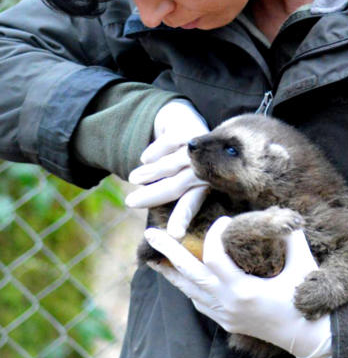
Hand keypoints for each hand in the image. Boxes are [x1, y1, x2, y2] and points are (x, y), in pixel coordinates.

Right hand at [126, 99, 209, 237]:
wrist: (183, 122)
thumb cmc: (179, 160)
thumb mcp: (177, 179)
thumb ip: (169, 196)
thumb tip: (151, 233)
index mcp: (206, 183)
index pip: (194, 202)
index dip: (183, 218)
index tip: (174, 236)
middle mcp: (206, 166)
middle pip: (181, 184)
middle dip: (155, 195)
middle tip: (130, 203)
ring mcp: (199, 147)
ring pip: (173, 164)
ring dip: (151, 173)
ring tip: (133, 180)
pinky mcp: (189, 128)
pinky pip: (170, 142)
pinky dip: (156, 152)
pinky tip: (145, 159)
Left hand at [144, 217, 331, 357]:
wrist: (307, 337)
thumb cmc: (305, 298)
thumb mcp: (303, 263)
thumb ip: (291, 236)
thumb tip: (281, 214)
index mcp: (243, 290)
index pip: (214, 257)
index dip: (214, 235)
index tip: (223, 220)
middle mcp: (227, 304)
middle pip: (189, 275)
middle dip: (168, 253)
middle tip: (150, 233)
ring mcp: (224, 315)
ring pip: (188, 291)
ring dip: (171, 272)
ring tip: (153, 256)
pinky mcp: (226, 321)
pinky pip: (198, 302)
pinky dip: (186, 286)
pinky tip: (181, 276)